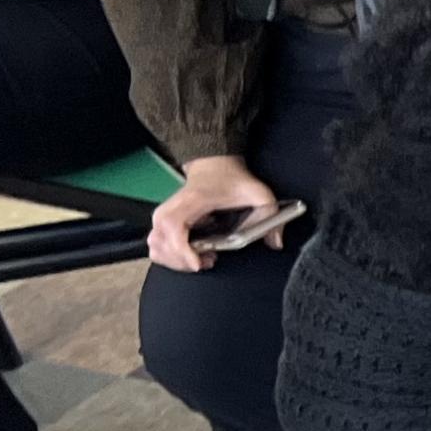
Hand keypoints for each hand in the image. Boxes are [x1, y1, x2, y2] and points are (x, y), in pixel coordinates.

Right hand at [150, 155, 281, 272]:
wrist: (215, 167)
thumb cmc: (233, 181)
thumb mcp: (260, 195)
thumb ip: (271, 217)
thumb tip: (275, 242)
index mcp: (191, 201)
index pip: (173, 227)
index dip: (182, 250)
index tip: (199, 263)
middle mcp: (171, 208)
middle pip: (159, 242)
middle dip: (181, 261)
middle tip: (207, 261)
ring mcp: (164, 215)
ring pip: (154, 246)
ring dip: (175, 261)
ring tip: (201, 258)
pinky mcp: (164, 222)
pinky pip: (157, 245)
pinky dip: (171, 256)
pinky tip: (194, 254)